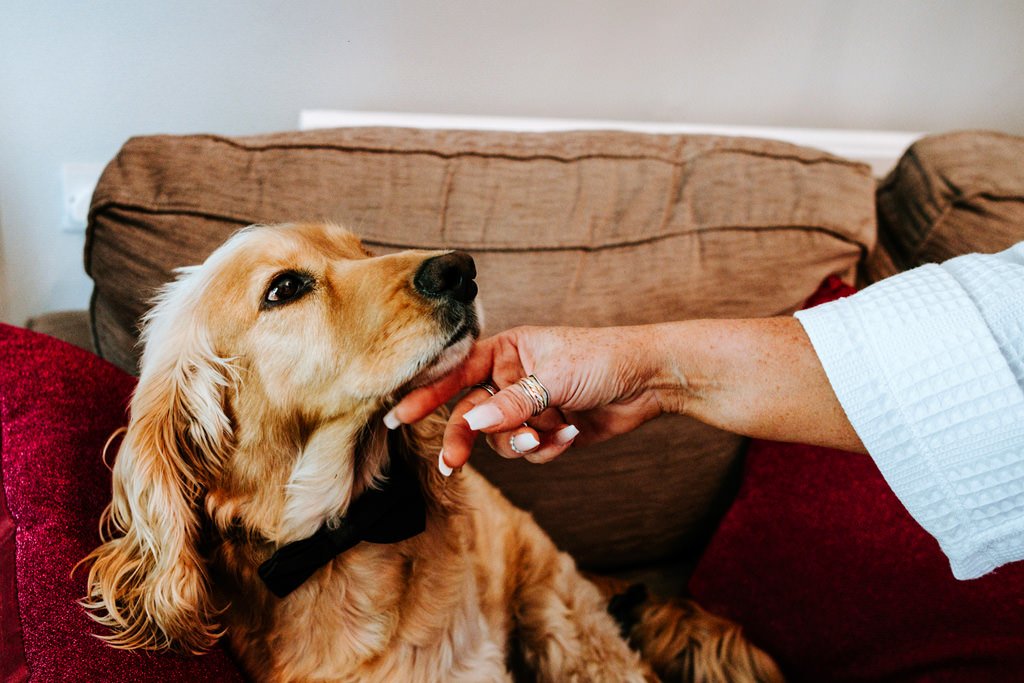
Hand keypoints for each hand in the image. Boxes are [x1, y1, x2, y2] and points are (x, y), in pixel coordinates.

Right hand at [386, 326, 664, 470]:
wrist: (650, 380)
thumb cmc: (603, 360)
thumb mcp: (553, 379)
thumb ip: (511, 403)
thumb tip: (469, 421)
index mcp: (507, 352)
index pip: (456, 373)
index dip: (426, 394)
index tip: (398, 416)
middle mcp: (513, 379)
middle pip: (472, 414)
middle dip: (467, 438)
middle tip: (452, 464)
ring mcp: (530, 407)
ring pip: (501, 440)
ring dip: (521, 443)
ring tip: (548, 434)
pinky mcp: (548, 430)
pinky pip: (530, 451)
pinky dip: (549, 449)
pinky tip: (573, 435)